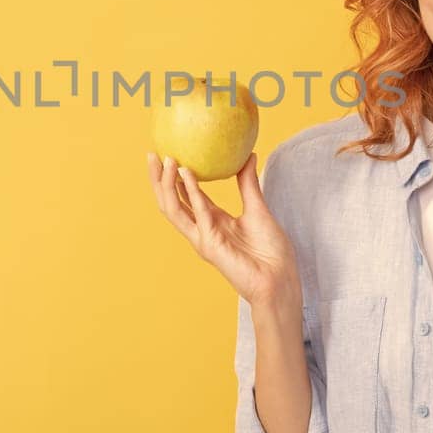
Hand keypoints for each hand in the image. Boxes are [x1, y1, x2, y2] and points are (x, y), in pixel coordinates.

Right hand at [146, 152, 300, 304]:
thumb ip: (249, 183)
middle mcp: (202, 229)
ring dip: (166, 184)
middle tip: (152, 155)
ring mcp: (203, 238)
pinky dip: (191, 192)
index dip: (175, 176)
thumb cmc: (271, 251)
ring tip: (165, 160)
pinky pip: (198, 213)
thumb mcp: (258, 208)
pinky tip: (186, 173)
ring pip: (174, 210)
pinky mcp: (210, 244)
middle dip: (158, 180)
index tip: (168, 153)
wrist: (280, 280)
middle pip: (171, 202)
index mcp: (212, 221)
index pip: (185, 196)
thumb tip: (249, 155)